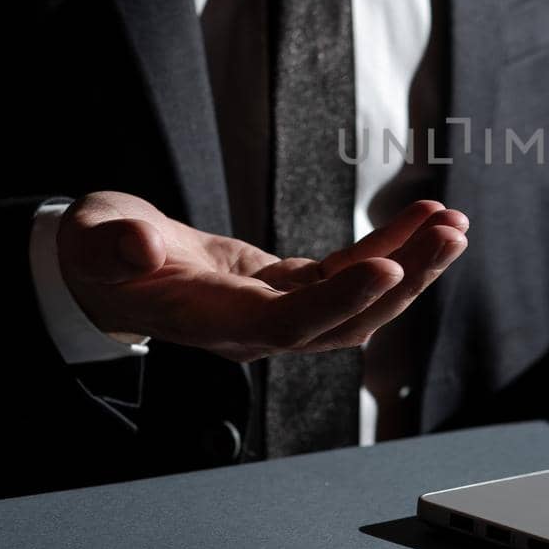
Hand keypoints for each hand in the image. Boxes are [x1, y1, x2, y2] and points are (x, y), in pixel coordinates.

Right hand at [57, 192, 467, 362]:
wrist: (104, 272)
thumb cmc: (97, 255)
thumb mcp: (93, 242)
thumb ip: (111, 247)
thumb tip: (139, 247)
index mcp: (210, 321)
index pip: (289, 323)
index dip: (341, 300)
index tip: (392, 267)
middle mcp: (253, 329)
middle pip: (343, 320)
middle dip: (404, 281)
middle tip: (452, 234)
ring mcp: (275, 312)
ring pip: (356, 300)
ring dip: (411, 263)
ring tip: (454, 224)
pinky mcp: (286, 289)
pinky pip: (347, 273)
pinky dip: (388, 245)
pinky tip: (422, 218)